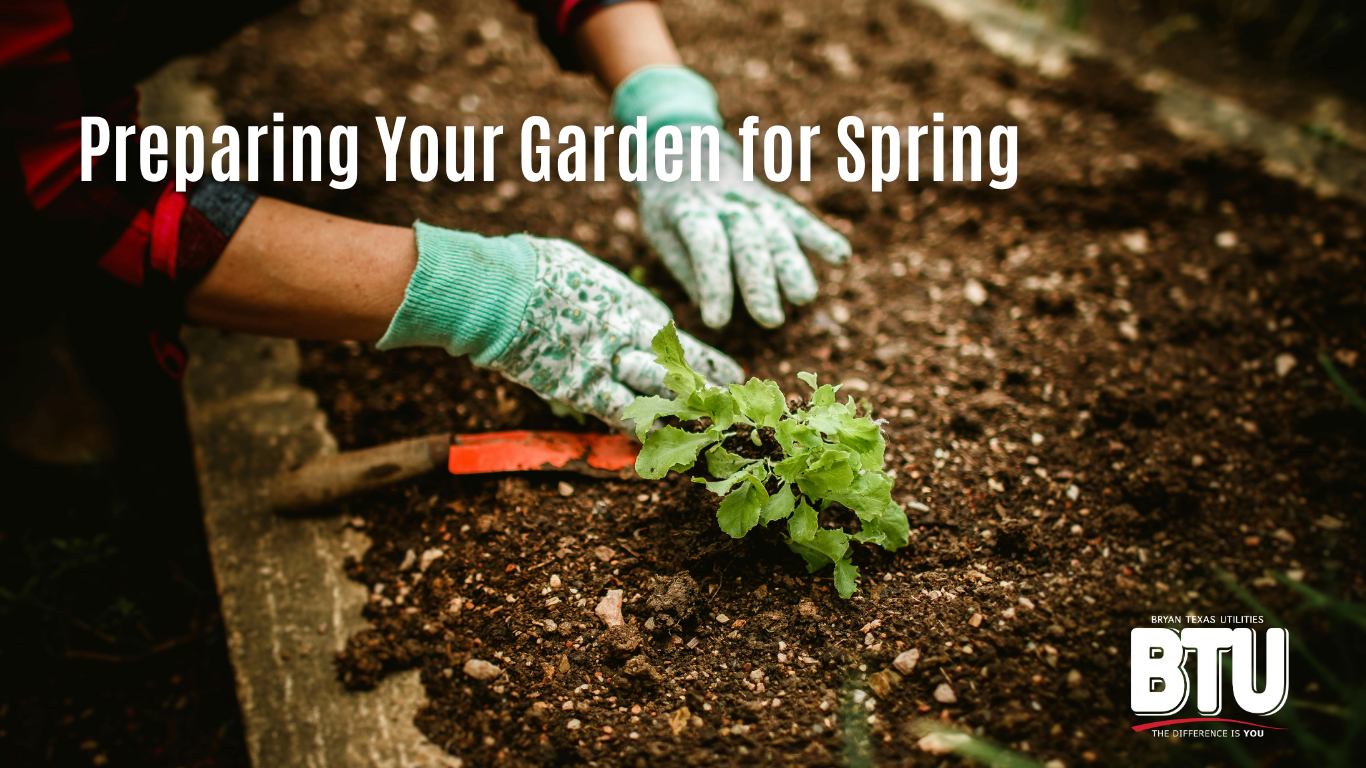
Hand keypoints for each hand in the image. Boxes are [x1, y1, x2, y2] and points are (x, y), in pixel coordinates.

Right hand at [378, 224, 742, 426]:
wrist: (504, 288)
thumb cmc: (536, 268)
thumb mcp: (584, 272)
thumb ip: (604, 294)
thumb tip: (605, 297)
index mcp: (633, 304)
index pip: (676, 340)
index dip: (702, 360)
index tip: (728, 373)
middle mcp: (631, 335)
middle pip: (680, 369)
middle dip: (708, 389)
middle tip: (734, 406)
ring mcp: (610, 364)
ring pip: (660, 394)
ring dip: (684, 414)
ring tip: (710, 430)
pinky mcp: (583, 388)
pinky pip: (620, 414)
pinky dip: (638, 431)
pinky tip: (658, 447)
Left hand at [613, 66, 850, 328]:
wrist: (684, 146)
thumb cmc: (668, 204)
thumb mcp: (658, 231)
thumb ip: (686, 267)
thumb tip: (714, 309)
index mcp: (686, 208)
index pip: (705, 244)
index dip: (713, 283)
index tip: (717, 321)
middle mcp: (723, 199)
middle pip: (747, 240)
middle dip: (760, 280)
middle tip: (769, 319)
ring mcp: (752, 197)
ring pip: (776, 230)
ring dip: (792, 265)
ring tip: (803, 298)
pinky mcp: (772, 200)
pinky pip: (797, 217)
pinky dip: (820, 235)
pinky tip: (841, 256)